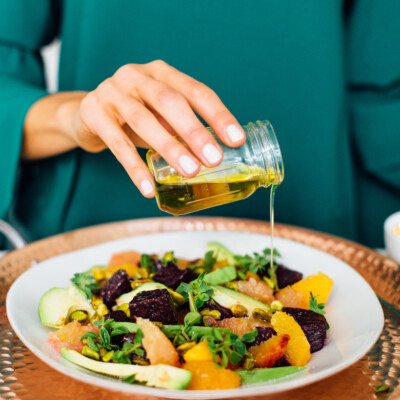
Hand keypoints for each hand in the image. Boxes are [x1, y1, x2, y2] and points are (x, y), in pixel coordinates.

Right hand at [68, 60, 245, 196]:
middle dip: (195, 131)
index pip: (196, 91)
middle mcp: (137, 76)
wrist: (87, 113)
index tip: (236, 139)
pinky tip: (148, 188)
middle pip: (170, 101)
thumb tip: (214, 154)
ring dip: (170, 148)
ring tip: (190, 172)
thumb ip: (181, 127)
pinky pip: (117, 144)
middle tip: (214, 159)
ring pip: (144, 120)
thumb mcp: (160, 115)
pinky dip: (135, 168)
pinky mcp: (93, 113)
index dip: (218, 114)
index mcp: (161, 73)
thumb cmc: (134, 115)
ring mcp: (112, 92)